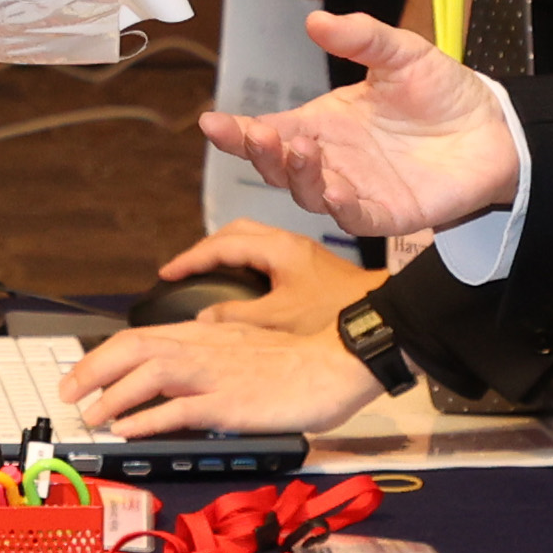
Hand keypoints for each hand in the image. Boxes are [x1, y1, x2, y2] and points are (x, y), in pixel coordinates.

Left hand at [62, 302, 391, 437]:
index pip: (143, 336)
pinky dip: (148, 419)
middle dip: (93, 369)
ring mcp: (217, 375)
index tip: (83, 373)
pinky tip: (128, 430)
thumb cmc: (300, 359)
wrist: (339, 363)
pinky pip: (180, 409)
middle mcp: (205, 348)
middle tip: (68, 392)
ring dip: (113, 395)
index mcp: (207, 334)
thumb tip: (193, 342)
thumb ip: (218, 342)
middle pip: (134, 347)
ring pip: (150, 374)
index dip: (105, 354)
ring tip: (91, 415)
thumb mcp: (249, 341)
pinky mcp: (231, 403)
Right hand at [143, 221, 371, 329]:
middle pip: (236, 231)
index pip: (222, 244)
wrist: (385, 321)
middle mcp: (290, 243)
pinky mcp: (310, 267)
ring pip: (252, 240)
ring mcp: (302, 254)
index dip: (190, 259)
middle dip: (206, 248)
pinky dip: (245, 262)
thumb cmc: (340, 315)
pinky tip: (241, 283)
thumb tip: (205, 318)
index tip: (168, 272)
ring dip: (225, 253)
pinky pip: (266, 253)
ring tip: (205, 274)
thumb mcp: (281, 319)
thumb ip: (238, 317)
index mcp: (280, 248)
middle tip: (183, 269)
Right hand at [197, 11, 518, 240]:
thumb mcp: (400, 52)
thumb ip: (361, 37)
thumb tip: (315, 20)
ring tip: (300, 148)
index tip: (211, 122)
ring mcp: (356, 189)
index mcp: (324, 123)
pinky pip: (353, 216)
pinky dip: (339, 206)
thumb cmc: (443, 92)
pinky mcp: (387, 213)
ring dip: (297, 175)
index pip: (271, 131)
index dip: (237, 131)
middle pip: (278, 167)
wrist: (494, 128)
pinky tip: (333, 188)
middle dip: (258, 154)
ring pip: (308, 194)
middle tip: (254, 133)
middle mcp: (332, 159)